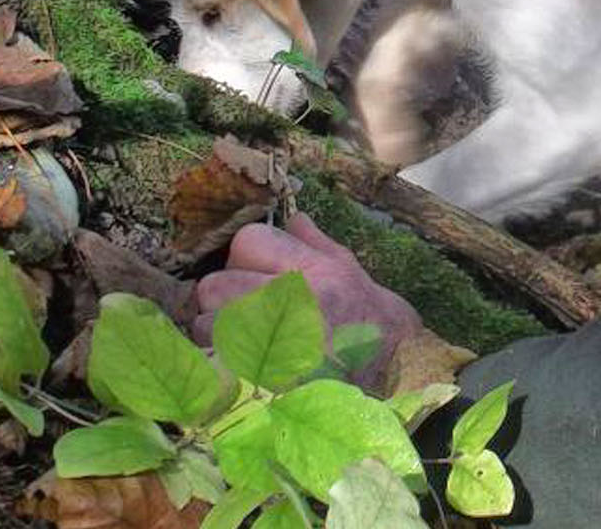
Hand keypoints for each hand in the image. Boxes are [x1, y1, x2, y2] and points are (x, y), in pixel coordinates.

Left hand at [194, 215, 423, 381]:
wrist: (395, 377)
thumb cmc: (374, 323)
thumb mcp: (352, 274)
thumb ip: (316, 245)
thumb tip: (293, 219)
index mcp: (313, 270)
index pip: (247, 242)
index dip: (245, 258)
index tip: (256, 277)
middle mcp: (291, 302)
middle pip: (214, 285)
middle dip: (223, 298)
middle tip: (244, 312)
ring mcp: (271, 344)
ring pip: (206, 326)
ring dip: (216, 334)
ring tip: (242, 342)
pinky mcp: (260, 381)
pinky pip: (213, 363)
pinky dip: (218, 365)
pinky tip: (240, 366)